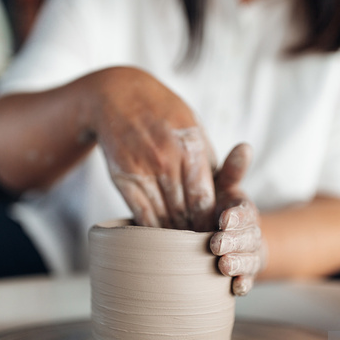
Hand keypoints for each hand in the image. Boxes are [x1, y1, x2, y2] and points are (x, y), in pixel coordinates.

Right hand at [87, 67, 216, 230]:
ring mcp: (142, 170)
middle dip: (195, 230)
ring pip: (164, 217)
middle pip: (186, 212)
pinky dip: (152, 229)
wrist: (117, 96)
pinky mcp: (122, 179)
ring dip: (175, 233)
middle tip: (202, 244)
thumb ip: (207, 158)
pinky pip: (141, 214)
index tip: (216, 231)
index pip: (205, 199)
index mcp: (190, 145)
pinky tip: (159, 235)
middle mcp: (167, 160)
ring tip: (183, 243)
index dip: (211, 221)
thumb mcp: (193, 125)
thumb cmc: (163, 111)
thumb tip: (222, 193)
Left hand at [210, 144, 264, 295]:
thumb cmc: (220, 205)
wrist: (226, 234)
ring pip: (249, 260)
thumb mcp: (224, 185)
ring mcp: (249, 255)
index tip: (223, 218)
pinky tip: (236, 288)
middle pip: (247, 238)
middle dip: (233, 241)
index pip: (244, 212)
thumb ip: (232, 170)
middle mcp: (250, 233)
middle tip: (216, 244)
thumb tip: (245, 146)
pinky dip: (243, 284)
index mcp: (244, 210)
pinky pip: (247, 280)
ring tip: (223, 266)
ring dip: (238, 264)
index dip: (236, 216)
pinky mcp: (244, 273)